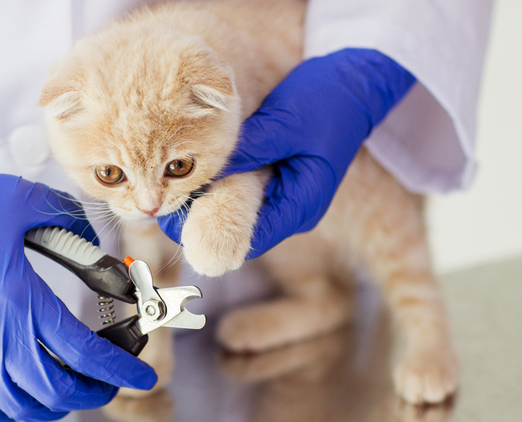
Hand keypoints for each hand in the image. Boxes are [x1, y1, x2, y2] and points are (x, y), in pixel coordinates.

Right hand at [0, 144, 156, 421]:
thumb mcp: (19, 200)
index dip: (121, 368)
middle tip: (111, 378)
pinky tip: (26, 391)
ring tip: (73, 383)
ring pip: (22, 405)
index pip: (83, 352)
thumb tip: (97, 245)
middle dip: (95, 390)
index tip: (144, 375)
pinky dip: (13, 407)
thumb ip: (70, 221)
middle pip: (56, 390)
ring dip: (58, 401)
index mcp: (16, 300)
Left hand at [159, 49, 414, 257]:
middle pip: (241, 230)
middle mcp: (294, 210)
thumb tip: (206, 172)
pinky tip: (198, 175)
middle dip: (203, 220)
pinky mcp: (280, 181)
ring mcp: (287, 197)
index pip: (248, 239)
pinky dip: (223, 186)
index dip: (208, 233)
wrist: (356, 83)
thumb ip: (248, 150)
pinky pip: (245, 193)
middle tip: (165, 203)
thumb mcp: (285, 122)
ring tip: (175, 189)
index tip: (174, 219)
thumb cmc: (327, 101)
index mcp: (301, 206)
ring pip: (240, 212)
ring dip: (211, 202)